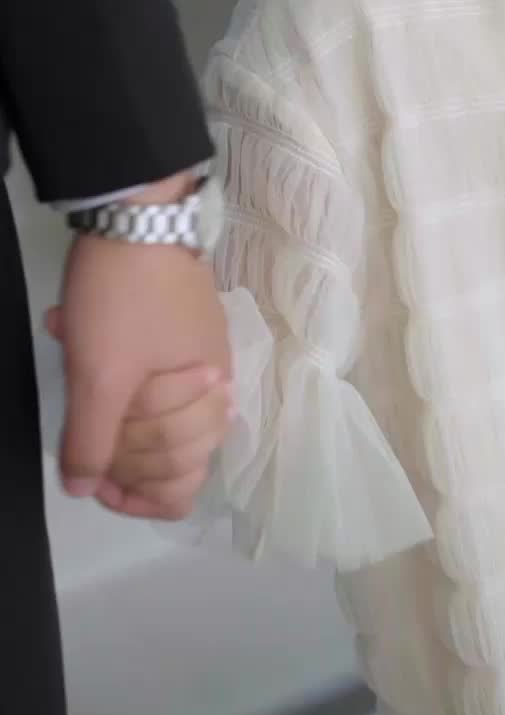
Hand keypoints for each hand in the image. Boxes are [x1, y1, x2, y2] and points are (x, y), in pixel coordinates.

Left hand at [50, 228, 229, 515]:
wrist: (140, 215)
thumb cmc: (124, 299)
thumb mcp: (98, 374)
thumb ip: (91, 439)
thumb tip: (84, 488)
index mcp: (206, 405)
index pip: (181, 487)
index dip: (136, 499)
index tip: (95, 483)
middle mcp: (217, 390)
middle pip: (171, 461)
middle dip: (120, 457)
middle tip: (82, 427)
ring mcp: (203, 360)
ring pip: (160, 423)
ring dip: (115, 415)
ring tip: (77, 379)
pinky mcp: (185, 334)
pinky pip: (155, 384)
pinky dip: (118, 383)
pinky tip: (82, 351)